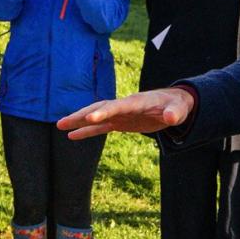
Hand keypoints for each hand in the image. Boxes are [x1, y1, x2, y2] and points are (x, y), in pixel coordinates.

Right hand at [57, 87, 194, 138]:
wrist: (175, 104)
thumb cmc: (178, 106)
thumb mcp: (180, 110)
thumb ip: (175, 113)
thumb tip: (172, 118)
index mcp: (137, 102)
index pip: (118, 106)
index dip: (105, 111)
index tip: (91, 117)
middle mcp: (125, 106)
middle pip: (100, 108)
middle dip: (83, 115)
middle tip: (63, 122)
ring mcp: (121, 114)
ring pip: (96, 116)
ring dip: (79, 120)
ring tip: (59, 126)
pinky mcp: (121, 122)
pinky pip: (101, 127)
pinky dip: (87, 131)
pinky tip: (72, 136)